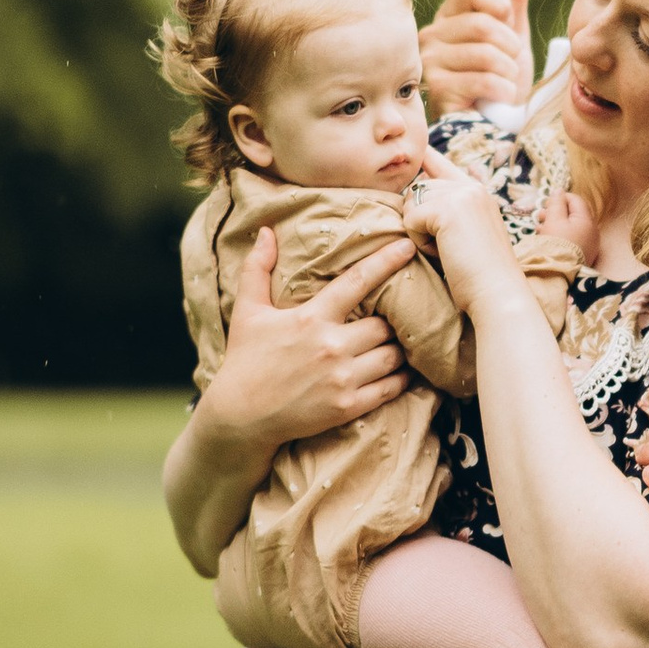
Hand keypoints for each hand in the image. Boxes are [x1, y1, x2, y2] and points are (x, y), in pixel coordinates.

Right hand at [203, 226, 410, 450]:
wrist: (240, 416)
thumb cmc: (244, 360)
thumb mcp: (247, 311)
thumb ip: (257, 269)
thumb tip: (265, 231)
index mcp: (311, 318)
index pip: (357, 281)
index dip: (386, 261)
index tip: (408, 247)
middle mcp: (330, 346)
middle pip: (384, 324)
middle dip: (394, 319)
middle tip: (400, 315)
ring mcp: (341, 378)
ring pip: (393, 356)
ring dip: (401, 348)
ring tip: (404, 343)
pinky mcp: (347, 406)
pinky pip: (390, 388)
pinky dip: (401, 379)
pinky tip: (405, 373)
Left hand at [400, 149, 522, 309]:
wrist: (498, 294)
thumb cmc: (480, 276)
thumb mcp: (466, 235)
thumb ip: (447, 212)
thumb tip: (411, 195)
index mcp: (477, 192)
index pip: (440, 162)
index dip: (425, 159)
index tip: (419, 150)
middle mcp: (471, 187)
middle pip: (417, 188)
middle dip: (420, 220)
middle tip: (447, 246)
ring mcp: (462, 194)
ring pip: (411, 203)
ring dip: (419, 231)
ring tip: (446, 250)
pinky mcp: (448, 209)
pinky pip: (410, 220)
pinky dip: (420, 242)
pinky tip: (443, 253)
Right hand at [420, 0, 532, 118]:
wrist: (493, 124)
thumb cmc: (500, 79)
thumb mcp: (512, 35)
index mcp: (450, 17)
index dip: (497, 2)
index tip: (508, 18)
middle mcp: (432, 35)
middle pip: (482, 23)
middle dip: (509, 45)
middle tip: (512, 61)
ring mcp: (430, 62)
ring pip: (485, 53)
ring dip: (508, 71)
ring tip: (506, 83)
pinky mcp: (436, 89)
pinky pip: (483, 79)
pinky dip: (503, 90)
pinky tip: (500, 97)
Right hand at [536, 185, 598, 266]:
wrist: (558, 273)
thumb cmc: (556, 244)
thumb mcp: (554, 220)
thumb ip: (557, 203)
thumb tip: (559, 191)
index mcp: (587, 220)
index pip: (576, 200)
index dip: (561, 198)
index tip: (547, 203)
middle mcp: (592, 231)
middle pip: (574, 214)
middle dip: (556, 212)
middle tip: (541, 215)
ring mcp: (588, 244)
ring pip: (571, 227)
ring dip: (555, 224)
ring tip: (540, 227)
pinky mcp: (582, 255)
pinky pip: (572, 239)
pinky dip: (560, 235)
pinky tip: (547, 238)